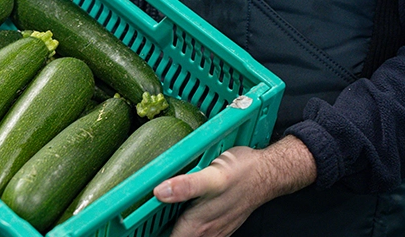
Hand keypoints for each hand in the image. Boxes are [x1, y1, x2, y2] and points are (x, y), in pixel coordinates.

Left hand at [153, 135, 316, 236]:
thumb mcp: (213, 176)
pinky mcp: (219, 225)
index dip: (151, 234)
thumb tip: (158, 191)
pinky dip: (187, 229)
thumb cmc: (242, 174)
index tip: (135, 230)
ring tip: (157, 222)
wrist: (269, 173)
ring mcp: (214, 231)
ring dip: (174, 231)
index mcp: (197, 226)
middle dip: (159, 232)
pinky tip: (183, 218)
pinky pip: (198, 233)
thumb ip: (186, 186)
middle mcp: (205, 233)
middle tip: (140, 224)